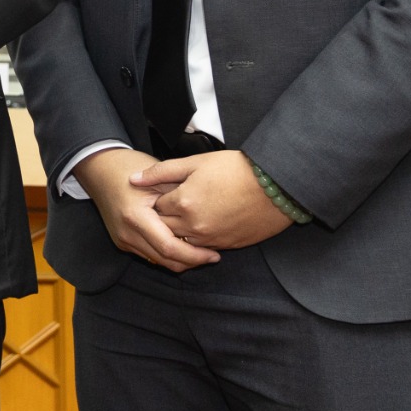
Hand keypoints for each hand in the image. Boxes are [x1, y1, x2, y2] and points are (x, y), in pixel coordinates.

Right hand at [75, 149, 221, 272]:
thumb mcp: (158, 178)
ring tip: (202, 253)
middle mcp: (127, 233)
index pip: (169, 247)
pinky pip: (151, 255)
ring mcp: (123, 239)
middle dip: (191, 262)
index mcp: (135, 216)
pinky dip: (168, 254)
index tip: (214, 254)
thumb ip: (180, 200)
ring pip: (159, 262)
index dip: (194, 255)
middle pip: (165, 260)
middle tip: (213, 256)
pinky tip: (183, 245)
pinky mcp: (123, 242)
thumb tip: (208, 219)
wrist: (100, 169)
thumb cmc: (130, 167)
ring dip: (181, 261)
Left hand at [138, 151, 292, 250]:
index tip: (162, 191)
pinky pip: (203, 247)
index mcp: (183, 203)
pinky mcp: (227, 246)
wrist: (276, 186)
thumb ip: (161, 172)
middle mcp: (194, 226)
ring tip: (188, 214)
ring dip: (180, 231)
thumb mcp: (196, 162)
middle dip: (163, 218)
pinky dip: (198, 238)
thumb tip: (133, 180)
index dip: (157, 199)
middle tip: (171, 205)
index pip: (155, 208)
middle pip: (165, 229)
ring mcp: (211, 239)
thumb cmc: (237, 169)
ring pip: (182, 242)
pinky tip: (205, 224)